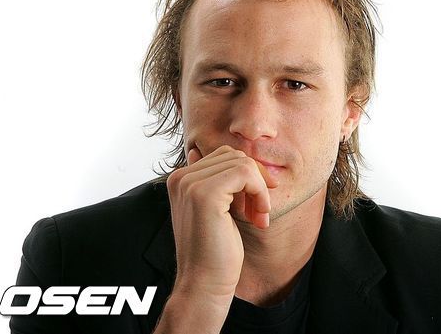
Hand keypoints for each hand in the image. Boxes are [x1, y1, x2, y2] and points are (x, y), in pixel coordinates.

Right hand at [165, 145, 277, 301]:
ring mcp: (190, 184)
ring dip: (260, 190)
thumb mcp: (217, 210)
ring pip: (243, 163)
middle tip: (259, 212)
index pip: (224, 156)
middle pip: (235, 156)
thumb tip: (233, 160)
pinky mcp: (205, 193)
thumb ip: (219, 183)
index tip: (256, 205)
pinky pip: (246, 173)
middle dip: (255, 181)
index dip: (248, 177)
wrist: (204, 284)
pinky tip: (258, 217)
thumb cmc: (215, 251)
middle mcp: (181, 177)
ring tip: (258, 216)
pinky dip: (259, 193)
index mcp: (180, 179)